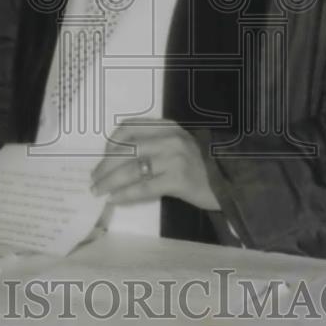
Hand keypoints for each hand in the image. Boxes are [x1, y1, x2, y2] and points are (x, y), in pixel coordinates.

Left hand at [90, 118, 220, 210]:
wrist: (230, 183)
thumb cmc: (200, 166)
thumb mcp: (177, 145)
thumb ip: (153, 143)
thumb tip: (115, 159)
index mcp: (167, 125)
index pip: (129, 127)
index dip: (111, 143)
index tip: (102, 157)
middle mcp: (170, 137)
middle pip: (126, 149)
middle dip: (105, 166)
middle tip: (94, 180)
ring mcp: (175, 157)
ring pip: (131, 169)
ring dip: (110, 181)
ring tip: (99, 191)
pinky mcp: (178, 179)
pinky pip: (144, 187)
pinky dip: (125, 194)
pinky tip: (115, 199)